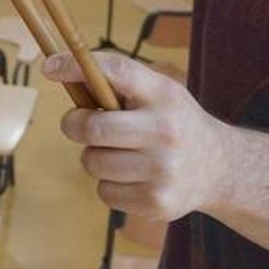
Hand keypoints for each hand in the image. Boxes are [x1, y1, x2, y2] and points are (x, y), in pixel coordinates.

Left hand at [45, 51, 231, 222]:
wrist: (219, 168)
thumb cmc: (173, 123)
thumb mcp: (158, 93)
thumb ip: (119, 83)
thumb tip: (59, 70)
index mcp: (164, 95)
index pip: (116, 70)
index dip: (76, 65)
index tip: (49, 66)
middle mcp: (166, 131)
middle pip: (93, 128)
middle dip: (75, 125)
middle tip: (79, 125)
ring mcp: (163, 170)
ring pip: (94, 163)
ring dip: (95, 158)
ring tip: (118, 153)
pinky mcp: (158, 202)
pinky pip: (105, 192)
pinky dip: (110, 185)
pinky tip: (132, 177)